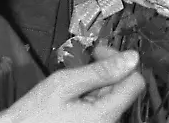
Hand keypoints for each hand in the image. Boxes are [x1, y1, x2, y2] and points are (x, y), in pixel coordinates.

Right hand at [0, 49, 144, 122]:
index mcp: (106, 115)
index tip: (100, 53)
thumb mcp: (65, 84)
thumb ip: (101, 71)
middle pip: (122, 88)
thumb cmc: (32, 116)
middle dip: (105, 69)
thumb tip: (131, 58)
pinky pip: (98, 108)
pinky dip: (88, 95)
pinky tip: (69, 93)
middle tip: (81, 60)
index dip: (121, 62)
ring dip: (95, 81)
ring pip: (109, 96)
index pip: (135, 82)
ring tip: (71, 77)